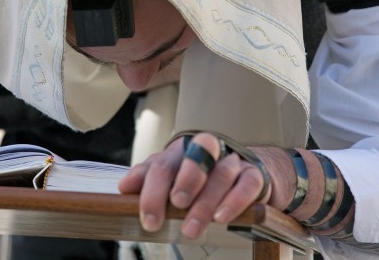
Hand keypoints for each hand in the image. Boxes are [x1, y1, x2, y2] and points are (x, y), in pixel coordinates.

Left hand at [118, 132, 270, 238]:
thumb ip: (148, 179)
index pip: (164, 163)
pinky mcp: (254, 175)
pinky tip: (222, 217)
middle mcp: (208, 151)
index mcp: (182, 150)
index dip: (154, 190)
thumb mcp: (171, 176)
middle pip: (196, 155)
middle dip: (185, 181)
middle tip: (176, 206)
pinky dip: (234, 200)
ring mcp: (233, 161)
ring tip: (193, 228)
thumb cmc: (200, 178)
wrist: (244, 174)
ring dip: (205, 202)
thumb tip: (124, 186)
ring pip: (221, 173)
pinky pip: (247, 184)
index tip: (149, 219)